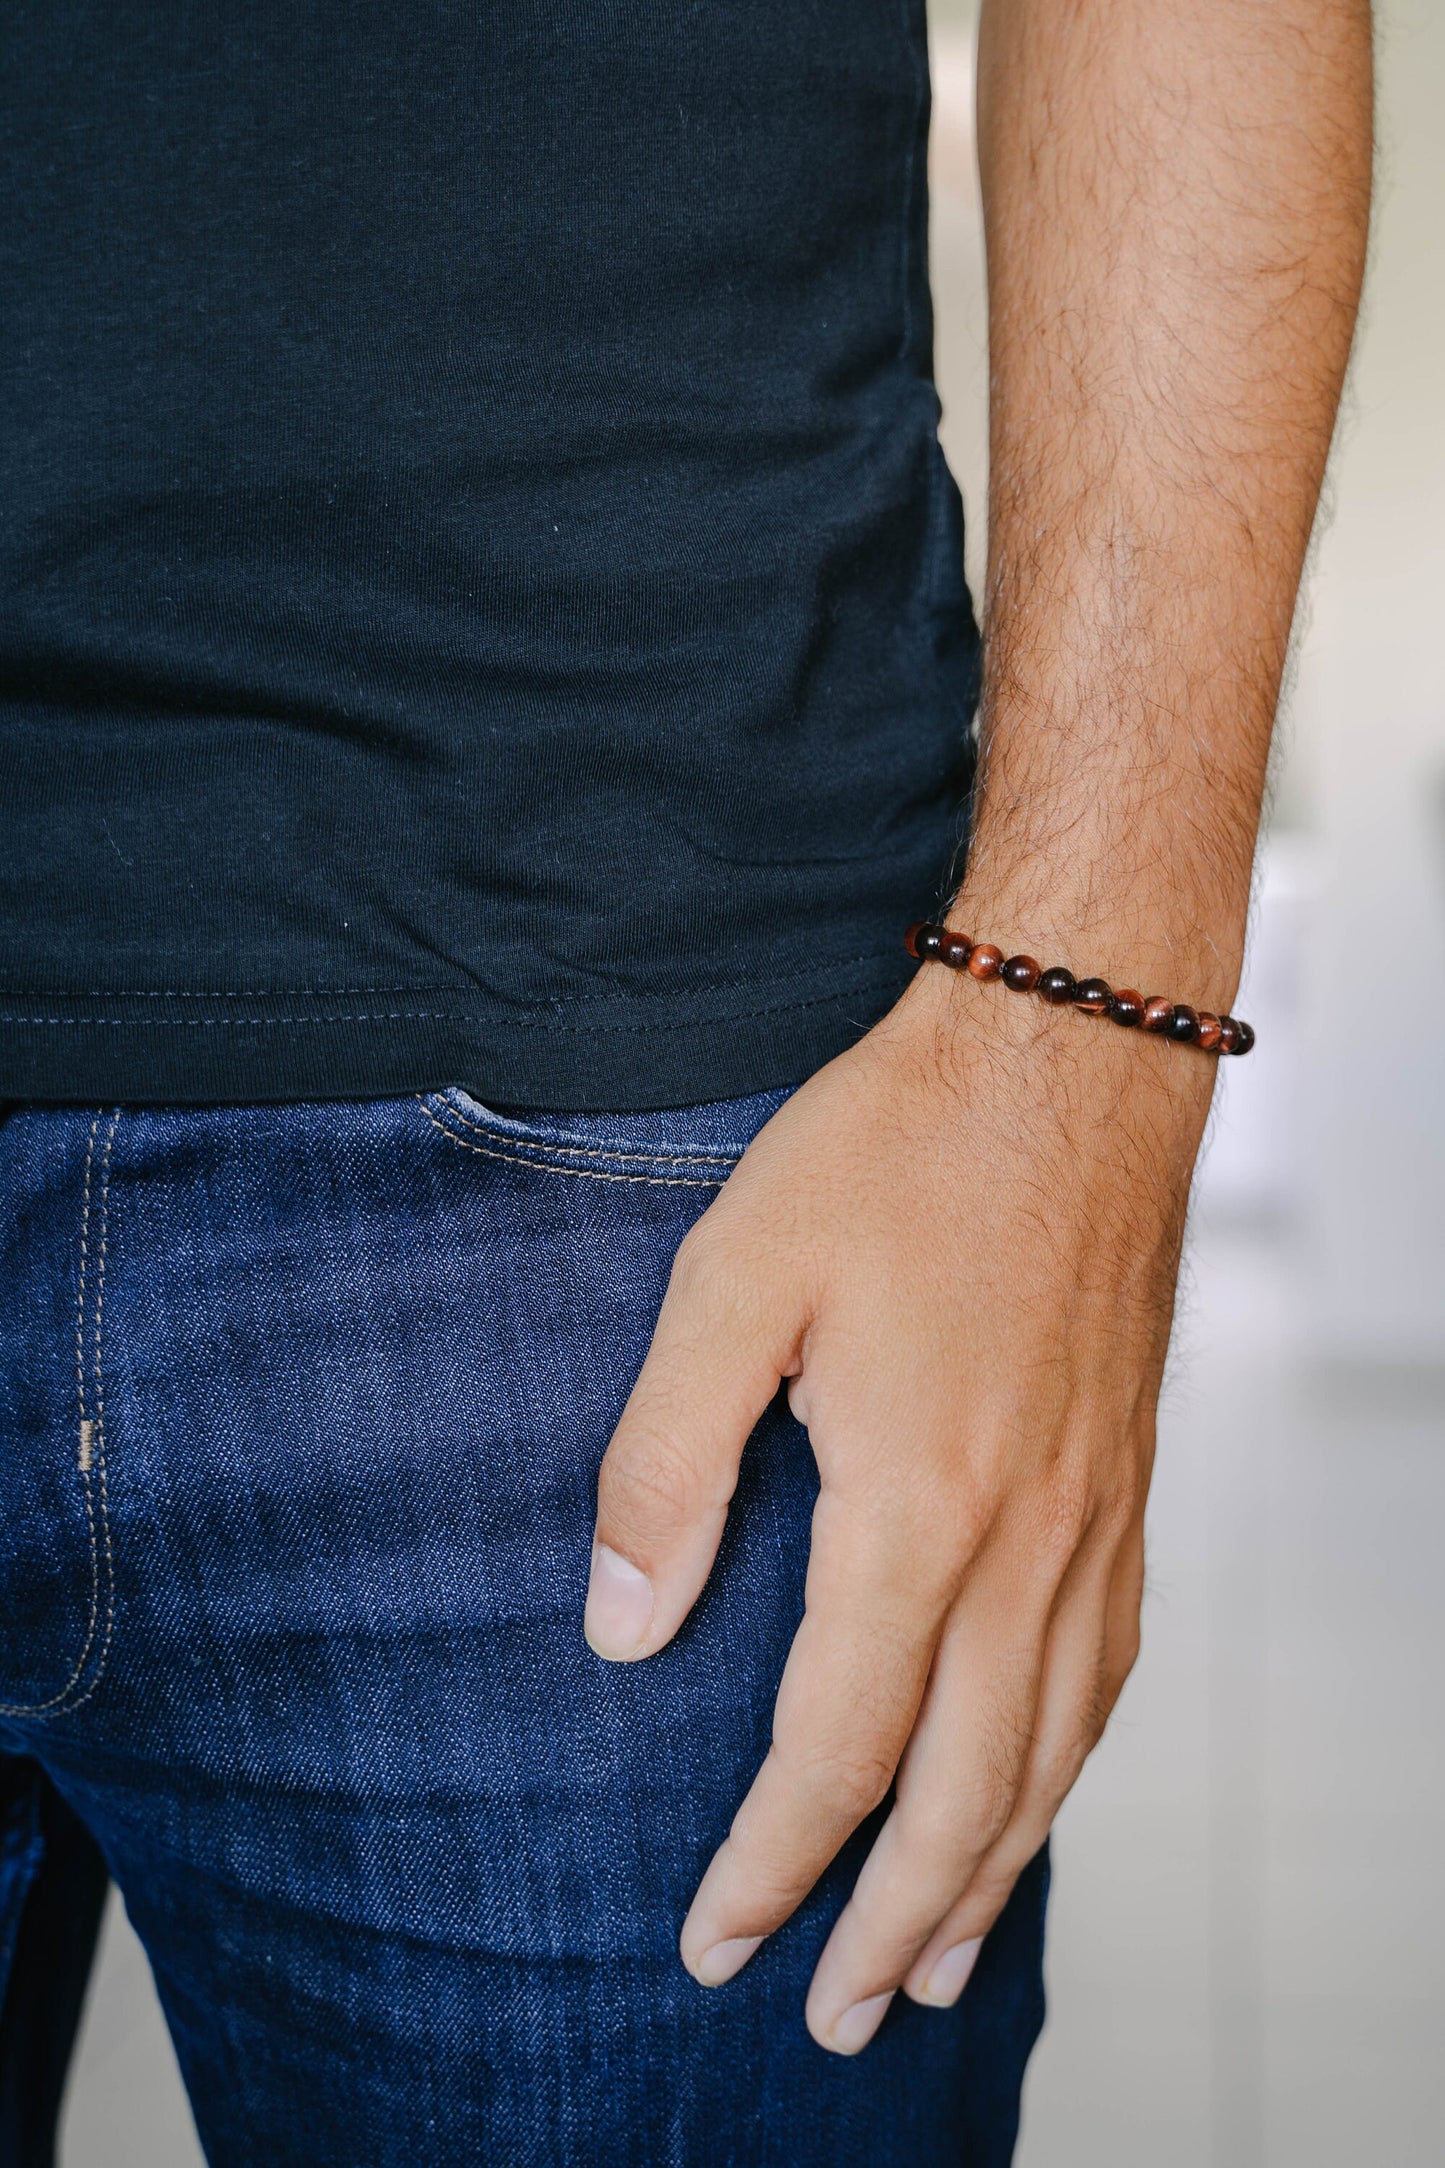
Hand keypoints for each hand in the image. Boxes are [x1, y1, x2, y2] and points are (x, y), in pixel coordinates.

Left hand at [583, 959, 1216, 2052]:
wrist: (1069, 1053)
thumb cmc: (897, 1152)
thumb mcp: (736, 1282)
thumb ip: (668, 1463)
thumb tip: (625, 1629)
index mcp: (916, 1507)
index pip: (835, 1747)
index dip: (772, 1865)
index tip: (716, 1942)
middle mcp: (1026, 1543)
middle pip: (964, 1793)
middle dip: (894, 1925)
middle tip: (843, 2025)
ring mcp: (1097, 1517)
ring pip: (1055, 1751)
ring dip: (996, 1873)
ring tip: (949, 1963)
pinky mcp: (1128, 1480)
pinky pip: (1112, 1669)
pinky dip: (1069, 1766)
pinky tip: (1039, 1784)